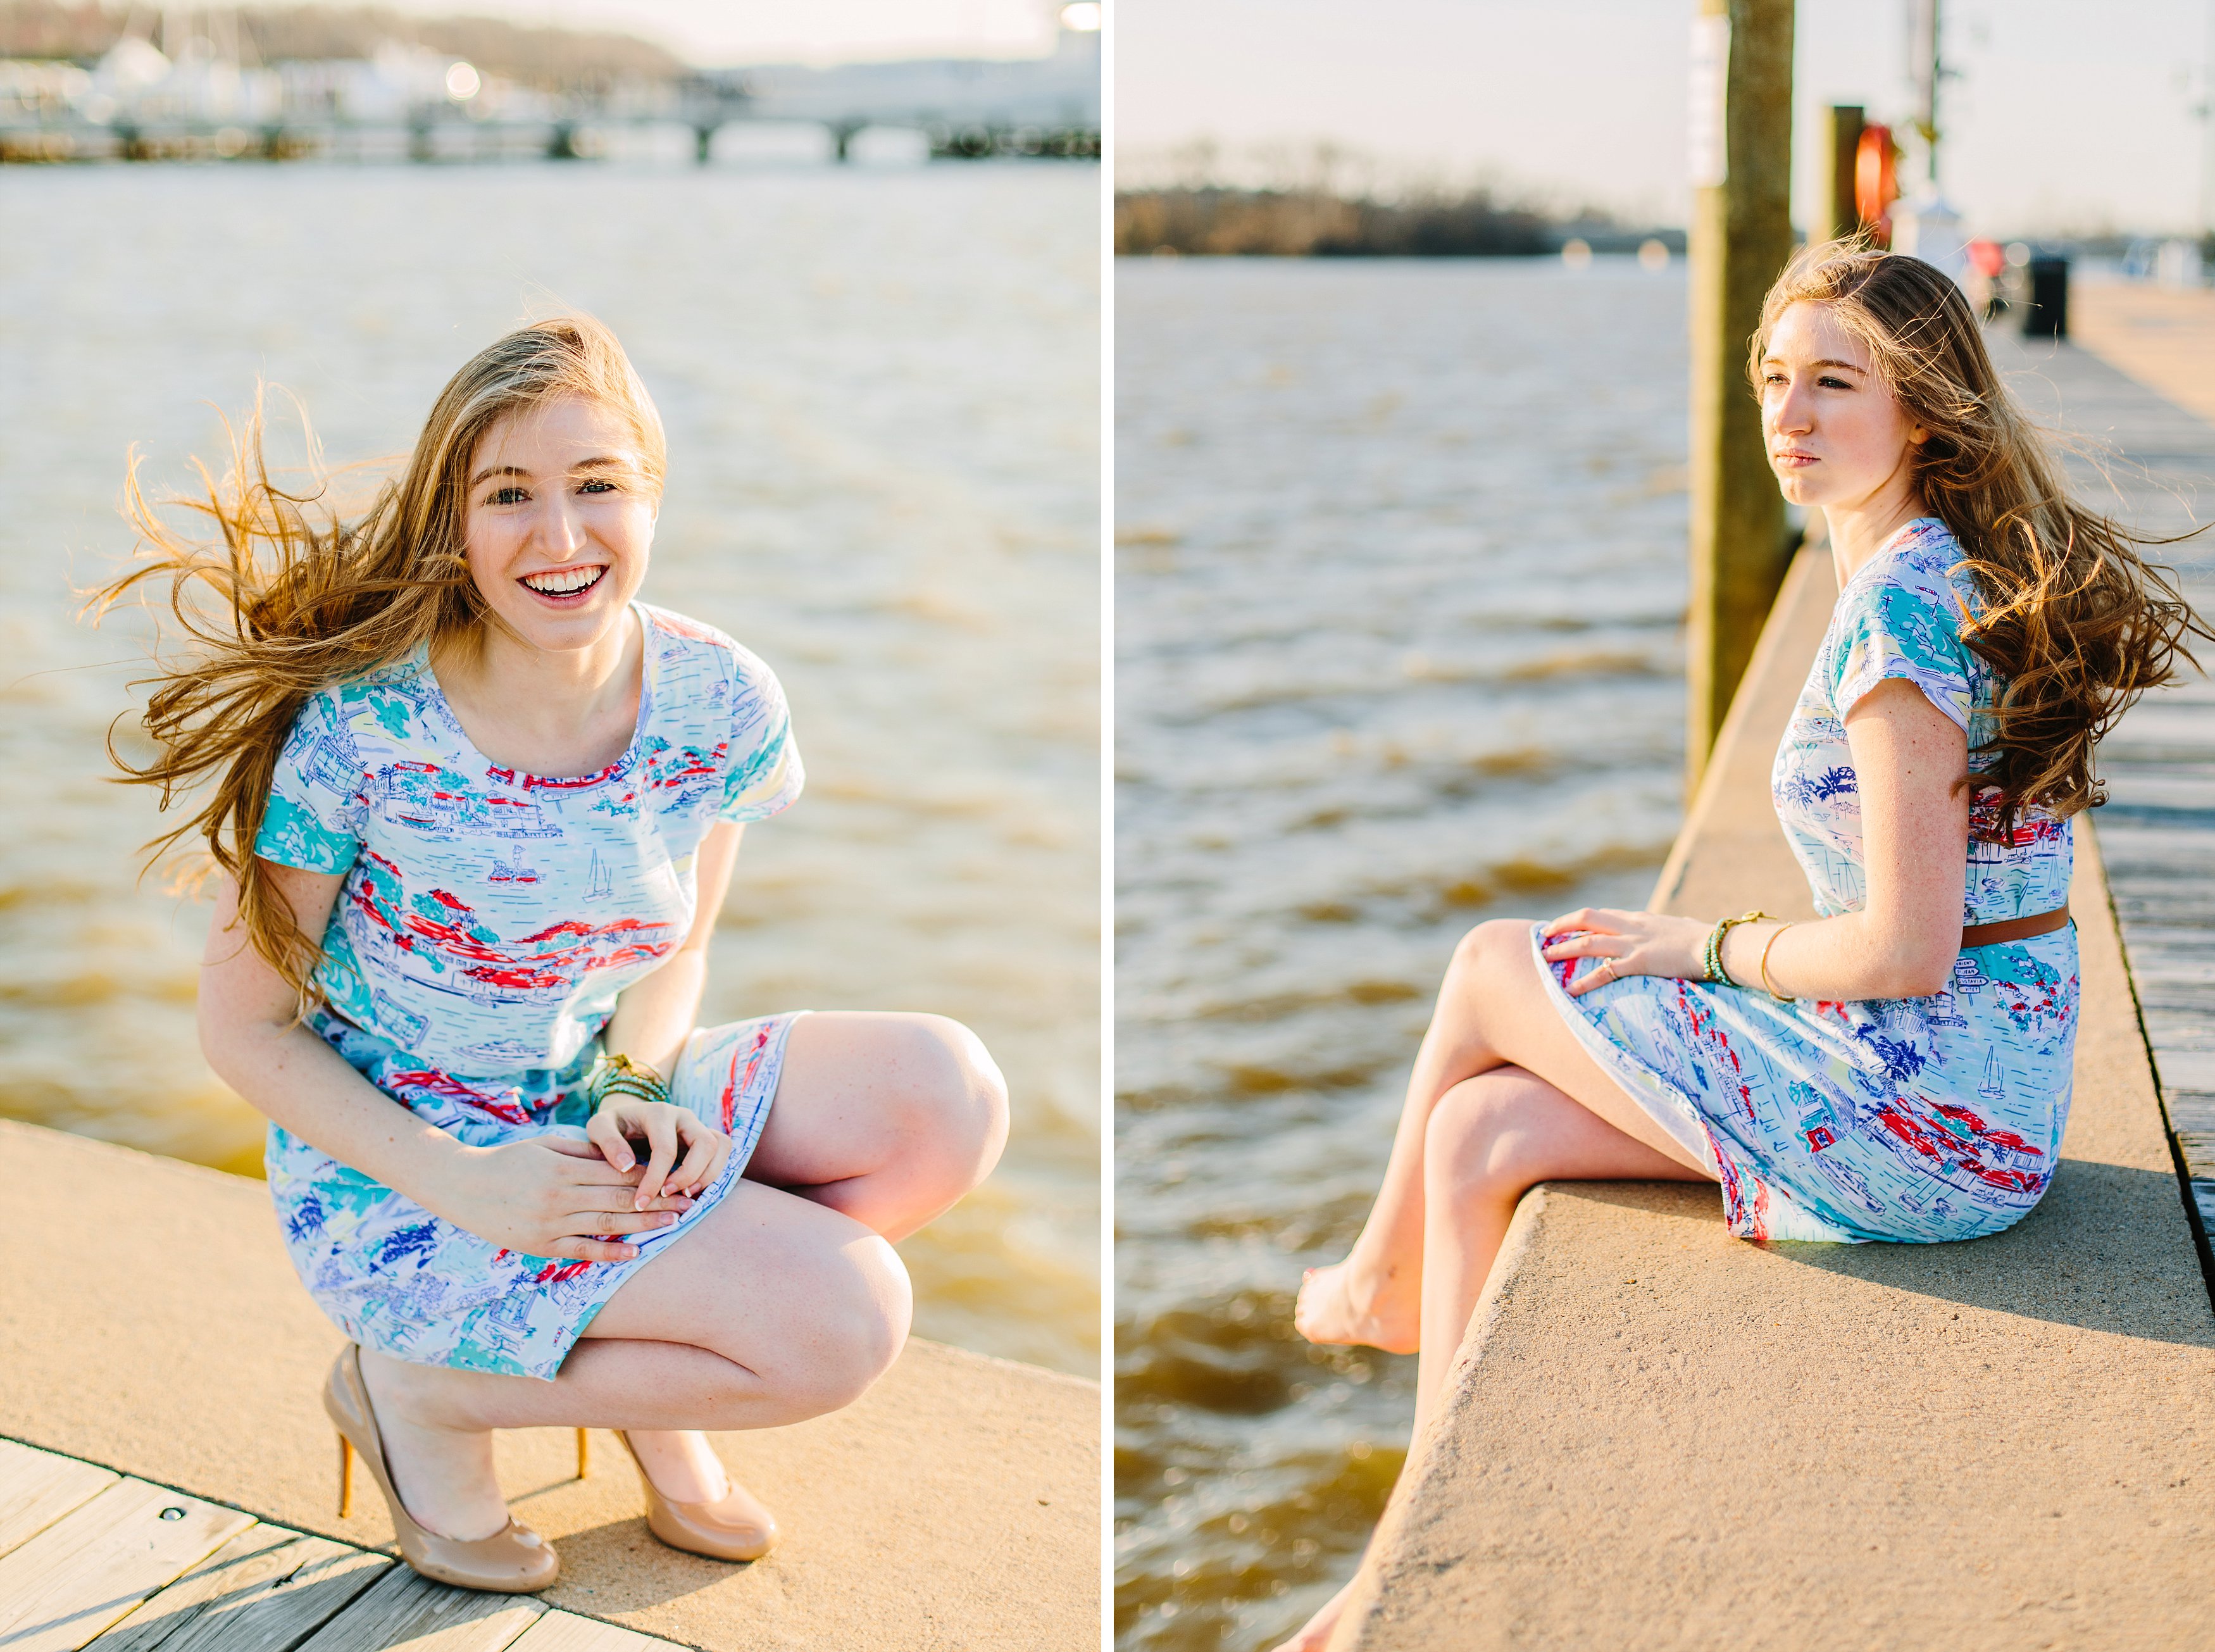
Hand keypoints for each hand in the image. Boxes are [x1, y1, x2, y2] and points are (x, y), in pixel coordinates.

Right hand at [425, 1135, 695, 1262]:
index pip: (617, 1172)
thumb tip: (620, 1155)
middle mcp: (558, 1197)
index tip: (677, 1175)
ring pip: (606, 1225)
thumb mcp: (544, 1145)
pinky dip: (609, 1252)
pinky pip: (581, 1251)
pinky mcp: (541, 1245)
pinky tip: (634, 1252)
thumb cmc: (507, 1160)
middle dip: (657, 1200)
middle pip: (619, 1198)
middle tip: (689, 1201)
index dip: (650, 1175)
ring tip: (673, 1222)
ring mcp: (549, 1224)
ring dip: (642, 1225)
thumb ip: (582, 1152)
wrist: (461, 1186)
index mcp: (562, 1168)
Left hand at [587, 1099, 732, 1207]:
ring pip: (721, 1146)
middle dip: (689, 1175)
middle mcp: (684, 1117)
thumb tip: (627, 1166)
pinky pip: (723, 1151)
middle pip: (705, 1143)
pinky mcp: (705, 1137)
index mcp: (658, 1113)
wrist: (628, 1117)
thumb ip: (608, 1142)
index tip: (641, 1202)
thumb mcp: (599, 1127)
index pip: (665, 1148)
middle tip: (667, 1196)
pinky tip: (693, 1190)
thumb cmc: (613, 1125)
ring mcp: (698, 1126)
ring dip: (708, 1175)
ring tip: (685, 1196)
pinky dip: (714, 1172)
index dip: (656, 1178)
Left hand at [1539, 907, 1713, 996]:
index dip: (1578, 920)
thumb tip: (1676, 928)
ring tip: (1545, 957)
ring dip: (1564, 949)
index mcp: (1640, 918)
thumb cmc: (1705, 939)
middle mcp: (1632, 926)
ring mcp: (1634, 943)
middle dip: (1562, 926)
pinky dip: (1585, 981)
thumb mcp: (1679, 928)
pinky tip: (1570, 990)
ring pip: (1588, 942)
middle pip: (1587, 919)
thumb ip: (1668, 928)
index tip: (1563, 926)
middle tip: (1544, 935)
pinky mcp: (1640, 962)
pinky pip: (1605, 971)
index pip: (1601, 915)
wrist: (1719, 945)